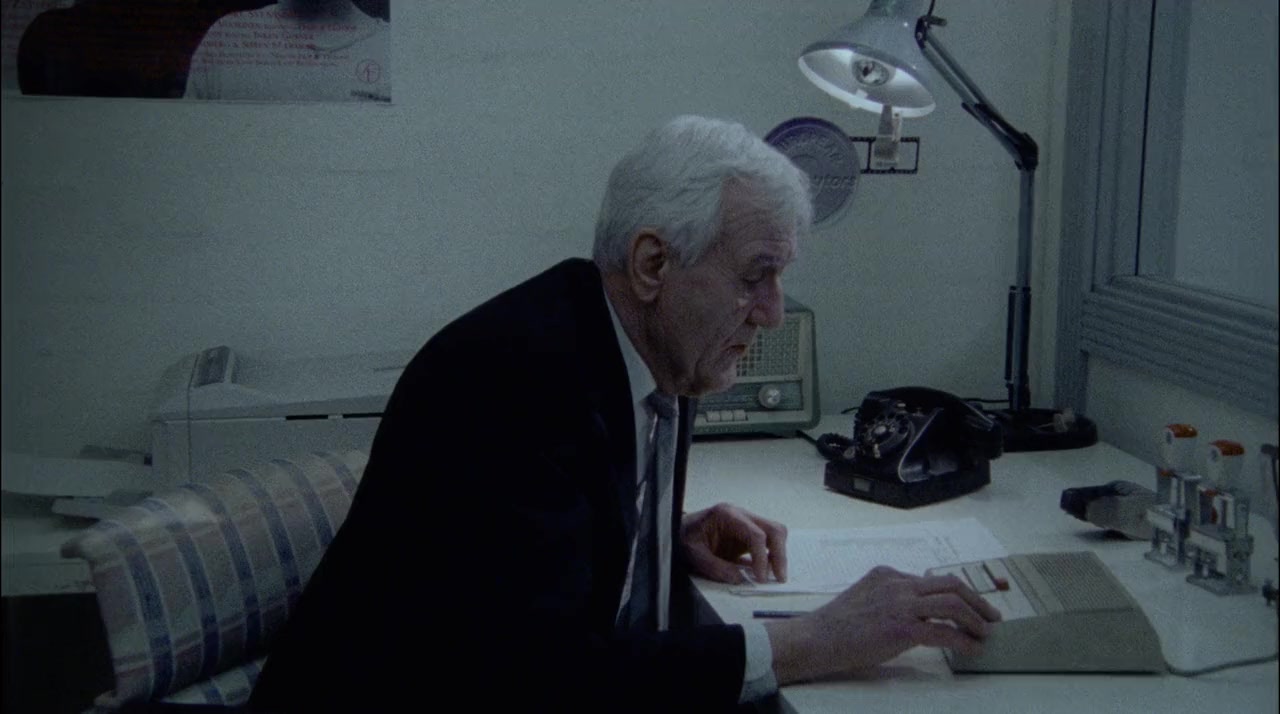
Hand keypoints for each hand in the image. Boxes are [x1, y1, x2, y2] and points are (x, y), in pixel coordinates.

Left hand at [680, 503, 786, 583]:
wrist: (678, 530)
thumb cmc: (684, 537)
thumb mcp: (693, 554)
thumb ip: (715, 567)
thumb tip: (740, 579)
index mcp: (727, 515)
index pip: (755, 534)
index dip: (762, 557)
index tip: (761, 577)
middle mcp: (741, 516)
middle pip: (773, 529)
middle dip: (779, 554)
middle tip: (779, 578)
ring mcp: (746, 524)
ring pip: (774, 534)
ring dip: (777, 556)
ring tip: (773, 577)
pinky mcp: (746, 535)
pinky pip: (766, 544)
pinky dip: (769, 558)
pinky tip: (766, 573)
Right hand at [765, 565, 1002, 683]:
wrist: (816, 638)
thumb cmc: (836, 626)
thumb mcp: (865, 598)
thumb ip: (890, 598)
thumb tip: (918, 613)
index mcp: (888, 575)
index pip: (932, 580)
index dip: (957, 594)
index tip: (970, 606)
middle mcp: (897, 584)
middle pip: (950, 584)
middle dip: (977, 600)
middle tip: (991, 616)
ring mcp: (900, 605)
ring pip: (952, 604)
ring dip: (975, 619)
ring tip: (985, 634)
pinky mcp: (901, 629)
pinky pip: (943, 632)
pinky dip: (963, 641)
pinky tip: (971, 649)